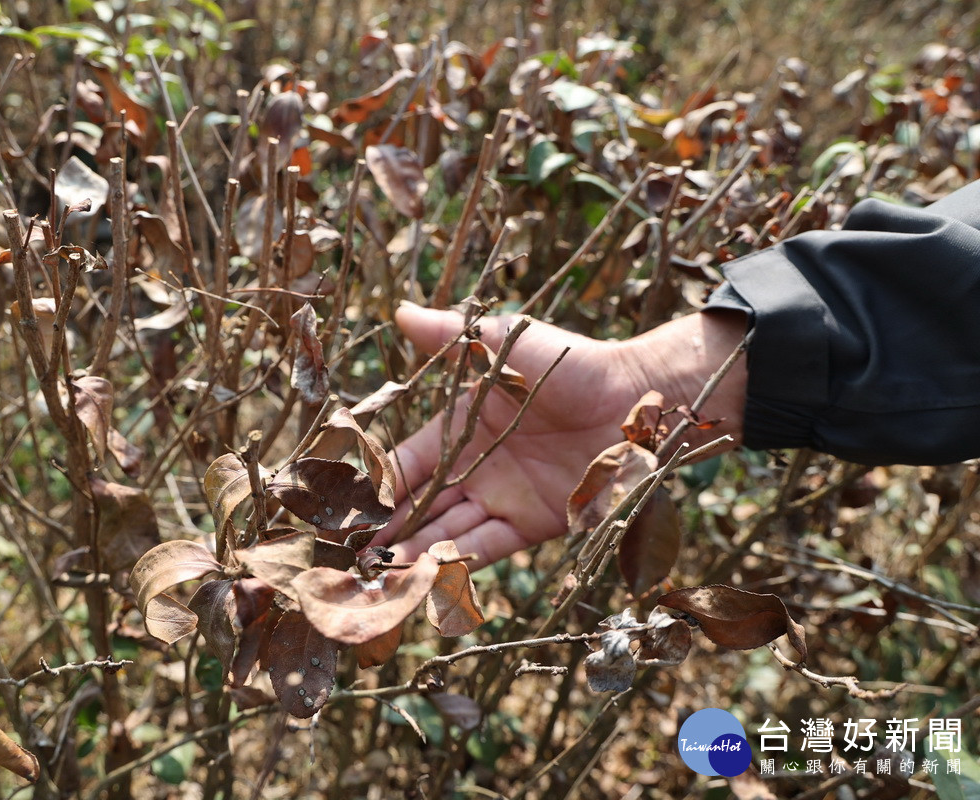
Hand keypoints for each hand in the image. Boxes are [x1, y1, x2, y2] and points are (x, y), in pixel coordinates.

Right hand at [372, 305, 747, 567]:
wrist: (635, 399)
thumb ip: (450, 336)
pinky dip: (455, 562)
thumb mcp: (503, 343)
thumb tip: (401, 310)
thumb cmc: (569, 363)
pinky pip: (485, 546)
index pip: (408, 463)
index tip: (346, 508)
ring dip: (413, 553)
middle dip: (386, 530)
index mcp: (461, 426)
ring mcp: (501, 498)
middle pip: (420, 505)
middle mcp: (475, 467)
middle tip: (349, 555)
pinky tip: (422, 576)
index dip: (379, 485)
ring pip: (446, 532)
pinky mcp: (531, 524)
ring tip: (378, 574)